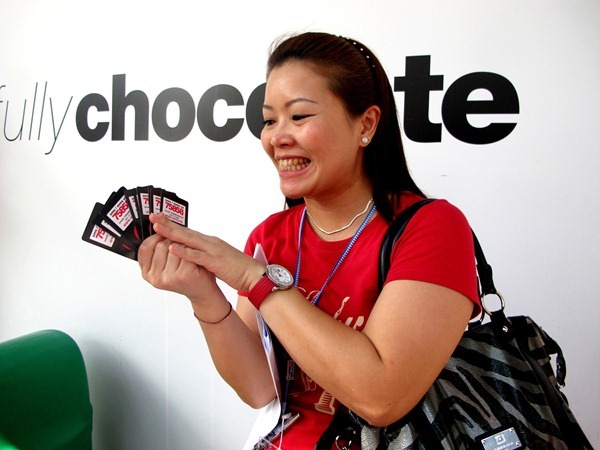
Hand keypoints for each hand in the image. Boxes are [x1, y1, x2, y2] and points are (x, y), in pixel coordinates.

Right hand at [138, 233, 220, 302]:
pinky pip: (185, 252)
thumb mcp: (167, 263)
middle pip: (160, 245)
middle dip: (171, 239)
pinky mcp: (182, 275)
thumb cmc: (186, 272)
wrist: (202, 290)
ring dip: (182, 244)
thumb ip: (159, 249)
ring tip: (188, 252)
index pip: (145, 248)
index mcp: (147, 273)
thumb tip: (157, 223)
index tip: (161, 229)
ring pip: (173, 247)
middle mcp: (155, 277)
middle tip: (180, 244)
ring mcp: (168, 277)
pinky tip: (194, 255)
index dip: (154, 237)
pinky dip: (190, 250)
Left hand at [148, 213, 265, 292]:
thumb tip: (194, 254)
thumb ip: (206, 254)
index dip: (173, 225)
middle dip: (168, 224)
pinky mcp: (215, 261)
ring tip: (157, 227)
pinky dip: (184, 251)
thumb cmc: (238, 269)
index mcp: (210, 242)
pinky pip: (197, 256)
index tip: (160, 219)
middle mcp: (210, 242)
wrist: (254, 275)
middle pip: (186, 231)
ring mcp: (212, 250)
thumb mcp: (218, 259)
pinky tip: (172, 247)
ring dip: (172, 233)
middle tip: (153, 217)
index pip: (189, 232)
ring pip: (189, 240)